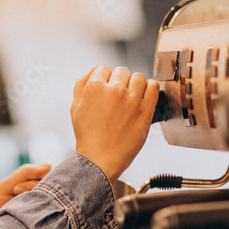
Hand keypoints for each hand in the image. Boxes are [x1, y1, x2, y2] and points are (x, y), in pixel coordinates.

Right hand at [71, 65, 159, 182]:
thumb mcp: (75, 107)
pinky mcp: (145, 110)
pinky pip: (153, 87)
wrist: (100, 159)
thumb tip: (95, 69)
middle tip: (117, 97)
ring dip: (135, 84)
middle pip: (122, 71)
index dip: (104, 79)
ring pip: (138, 77)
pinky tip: (143, 97)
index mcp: (94, 87)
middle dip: (119, 81)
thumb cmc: (87, 135)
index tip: (106, 91)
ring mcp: (131, 100)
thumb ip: (82, 84)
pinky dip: (150, 88)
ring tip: (131, 98)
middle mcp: (113, 90)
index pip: (103, 69)